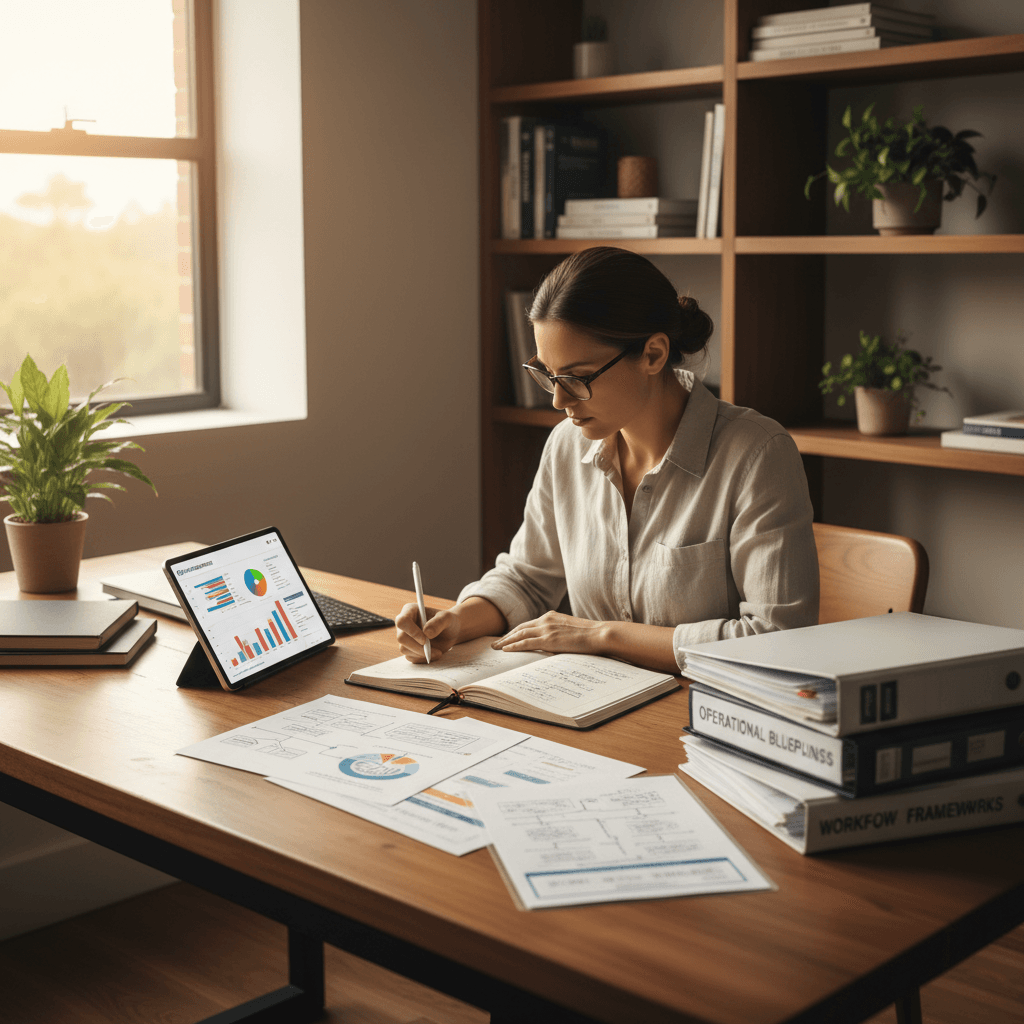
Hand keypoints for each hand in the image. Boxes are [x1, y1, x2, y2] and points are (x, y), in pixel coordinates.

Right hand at [395, 603, 460, 662]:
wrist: (450, 632)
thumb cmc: (448, 621)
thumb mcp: (447, 618)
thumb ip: (438, 622)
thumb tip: (426, 633)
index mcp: (410, 611)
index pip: (402, 621)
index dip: (411, 631)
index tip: (425, 640)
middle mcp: (404, 624)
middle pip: (401, 638)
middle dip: (417, 647)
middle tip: (435, 651)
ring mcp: (405, 637)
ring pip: (404, 649)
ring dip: (422, 654)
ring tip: (439, 652)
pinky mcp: (409, 649)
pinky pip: (411, 657)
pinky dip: (423, 658)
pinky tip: (435, 654)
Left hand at [490, 611, 607, 655]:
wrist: (599, 634)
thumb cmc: (590, 635)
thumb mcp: (571, 630)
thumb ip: (559, 633)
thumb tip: (554, 643)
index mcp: (551, 616)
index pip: (528, 624)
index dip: (516, 631)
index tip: (507, 637)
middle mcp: (546, 620)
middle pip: (520, 628)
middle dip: (506, 636)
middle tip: (495, 643)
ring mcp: (547, 629)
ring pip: (519, 634)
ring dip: (505, 641)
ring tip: (495, 648)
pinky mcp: (548, 639)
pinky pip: (526, 643)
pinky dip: (514, 646)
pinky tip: (506, 650)